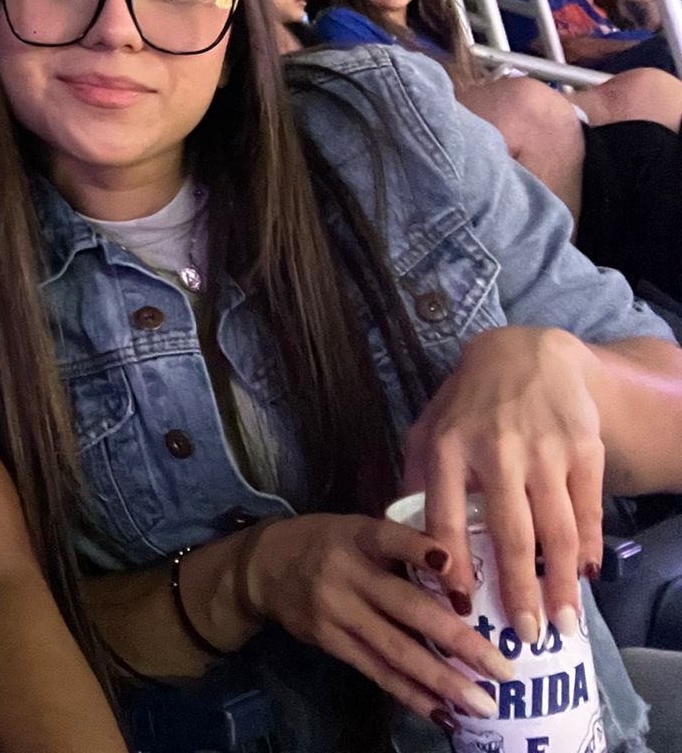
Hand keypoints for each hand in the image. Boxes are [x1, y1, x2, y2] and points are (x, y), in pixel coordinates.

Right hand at [242, 515, 513, 722]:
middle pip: (407, 608)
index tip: (452, 566)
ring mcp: (336, 611)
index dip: (419, 551)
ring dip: (441, 679)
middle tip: (502, 668)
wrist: (263, 567)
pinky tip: (442, 712)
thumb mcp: (356, 528)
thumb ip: (400, 546)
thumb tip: (464, 574)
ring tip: (481, 703)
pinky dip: (410, 693)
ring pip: (394, 649)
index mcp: (358, 536)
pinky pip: (375, 670)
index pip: (390, 540)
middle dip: (458, 640)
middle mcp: (346, 573)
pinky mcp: (329, 640)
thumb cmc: (326, 542)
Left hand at [405, 325, 605, 647]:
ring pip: (556, 530)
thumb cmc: (469, 401)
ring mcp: (543, 450)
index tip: (461, 609)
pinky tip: (586, 576)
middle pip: (510, 535)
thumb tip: (400, 532)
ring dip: (561, 583)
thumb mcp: (428, 428)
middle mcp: (495, 451)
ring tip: (563, 622)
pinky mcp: (583, 448)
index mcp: (446, 449)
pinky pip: (587, 510)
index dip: (453, 569)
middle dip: (519, 591)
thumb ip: (415, 477)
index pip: (445, 519)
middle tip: (525, 635)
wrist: (526, 353)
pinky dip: (589, 548)